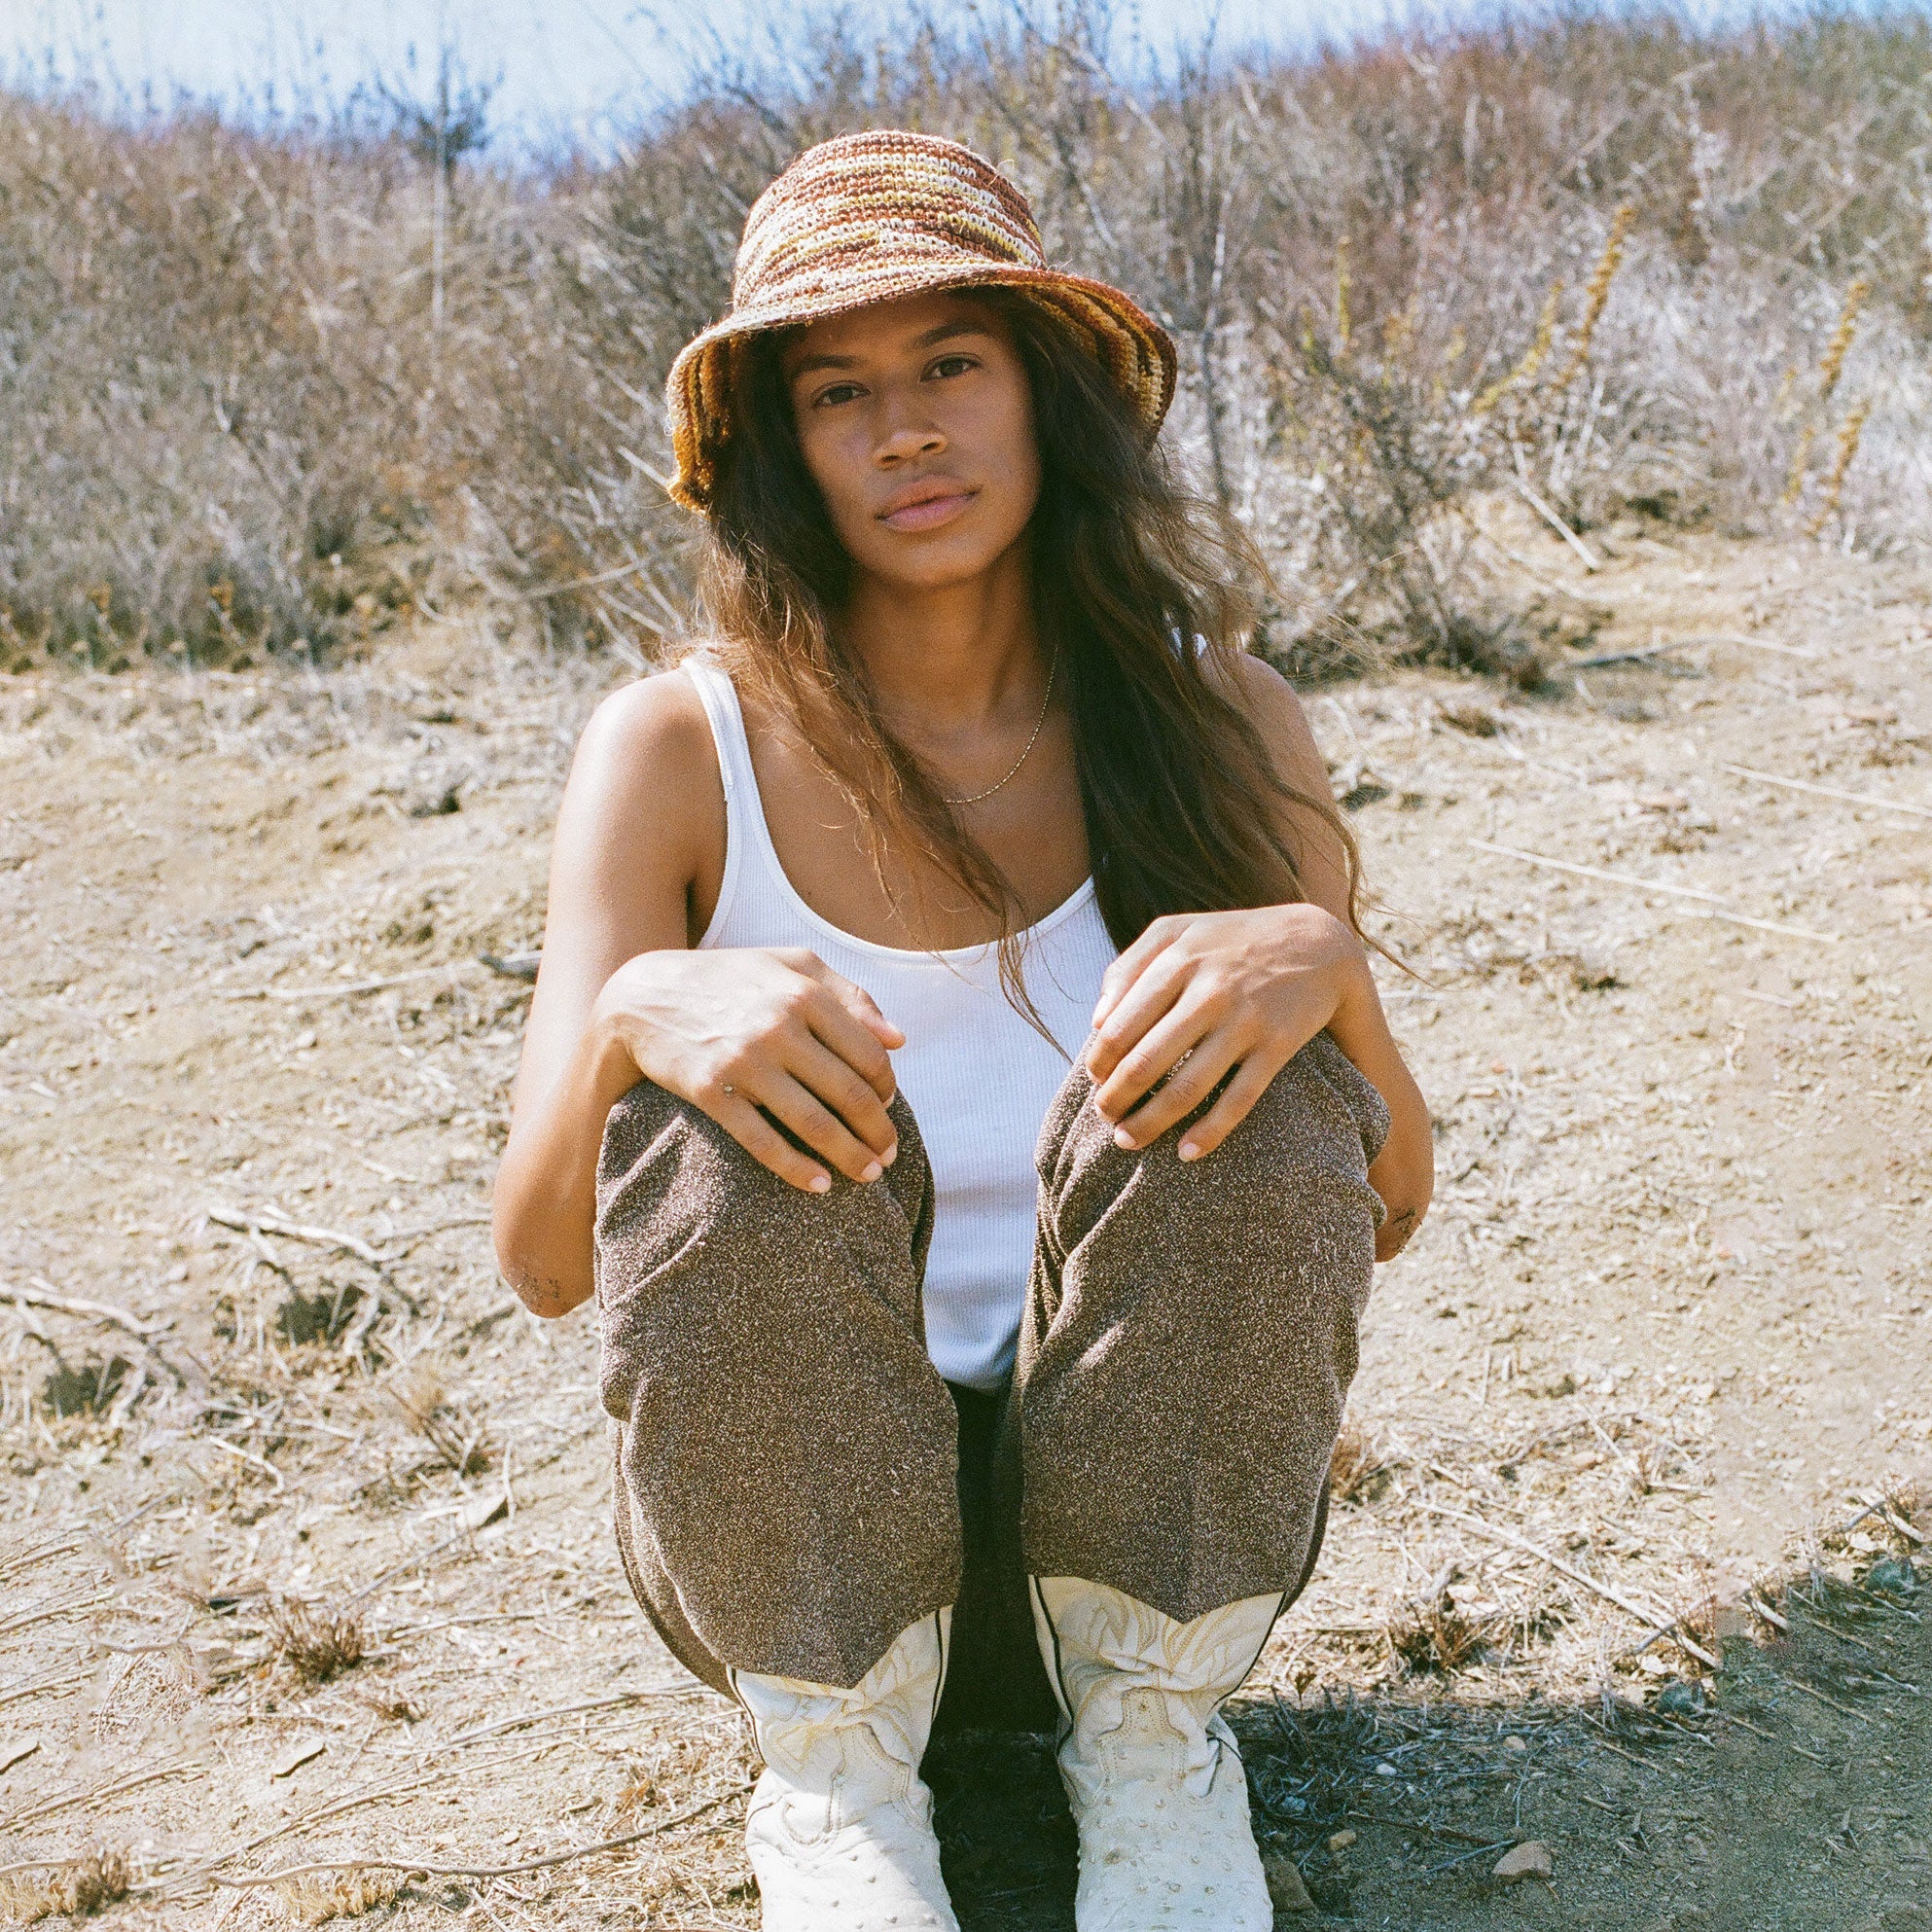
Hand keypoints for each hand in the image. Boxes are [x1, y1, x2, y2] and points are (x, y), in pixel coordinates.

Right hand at [595, 947, 904, 1192]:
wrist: (643, 997)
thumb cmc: (730, 980)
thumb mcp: (789, 966)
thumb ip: (848, 994)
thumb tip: (899, 1039)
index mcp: (804, 993)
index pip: (870, 1054)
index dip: (887, 1089)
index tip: (886, 1107)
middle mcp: (779, 1027)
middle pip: (851, 1094)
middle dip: (879, 1133)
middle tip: (890, 1155)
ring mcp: (744, 1062)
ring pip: (816, 1123)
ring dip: (851, 1157)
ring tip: (869, 1175)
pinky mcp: (712, 1092)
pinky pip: (763, 1141)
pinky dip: (797, 1169)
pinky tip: (819, 1185)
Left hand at [1084, 905, 1370, 1160]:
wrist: (1317, 943)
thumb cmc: (1231, 939)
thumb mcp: (1177, 931)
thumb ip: (1128, 965)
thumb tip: (1096, 1020)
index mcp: (1178, 962)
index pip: (1121, 1025)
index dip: (1101, 1061)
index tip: (1094, 1079)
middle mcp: (1209, 993)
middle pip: (1146, 1062)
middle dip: (1115, 1098)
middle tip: (1103, 1116)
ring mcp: (1245, 1022)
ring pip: (1186, 1088)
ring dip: (1150, 1122)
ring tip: (1127, 1141)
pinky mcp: (1276, 1047)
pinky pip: (1239, 1100)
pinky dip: (1210, 1132)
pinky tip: (1185, 1153)